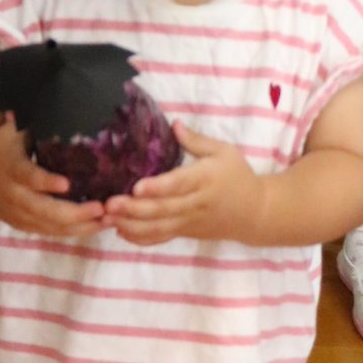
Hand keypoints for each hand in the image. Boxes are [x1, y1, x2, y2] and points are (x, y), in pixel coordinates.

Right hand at [0, 115, 105, 237]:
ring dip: (80, 226)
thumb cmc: (2, 147)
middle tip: (101, 207)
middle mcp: (12, 194)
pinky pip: (51, 233)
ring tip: (109, 219)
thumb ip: (38, 125)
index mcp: (9, 167)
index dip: (45, 182)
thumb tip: (68, 100)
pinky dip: (75, 232)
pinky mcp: (24, 226)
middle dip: (73, 213)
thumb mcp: (14, 132)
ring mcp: (17, 214)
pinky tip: (98, 226)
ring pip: (49, 226)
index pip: (27, 176)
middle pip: (42, 210)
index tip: (67, 183)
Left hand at [104, 122, 263, 244]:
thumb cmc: (238, 177)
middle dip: (134, 208)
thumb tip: (173, 124)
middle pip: (163, 209)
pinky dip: (141, 238)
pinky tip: (121, 231)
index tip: (136, 186)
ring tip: (108, 218)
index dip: (158, 187)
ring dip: (132, 224)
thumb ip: (197, 140)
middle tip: (109, 203)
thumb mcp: (225, 152)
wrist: (255, 213)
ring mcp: (189, 221)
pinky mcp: (186, 232)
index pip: (179, 184)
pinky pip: (162, 237)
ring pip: (159, 227)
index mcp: (205, 179)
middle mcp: (196, 203)